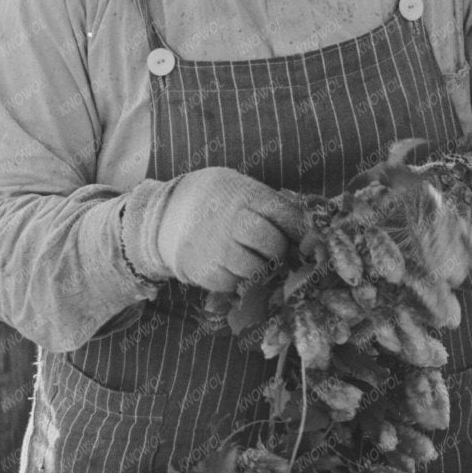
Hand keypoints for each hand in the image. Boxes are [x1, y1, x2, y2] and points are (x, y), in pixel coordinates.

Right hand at [126, 168, 306, 293]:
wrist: (163, 215)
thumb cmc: (213, 201)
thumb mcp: (239, 188)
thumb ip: (268, 206)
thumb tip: (308, 233)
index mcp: (246, 195)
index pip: (288, 216)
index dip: (300, 231)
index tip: (304, 240)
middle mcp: (232, 220)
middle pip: (274, 245)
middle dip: (277, 251)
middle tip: (269, 250)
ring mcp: (217, 247)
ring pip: (256, 269)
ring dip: (257, 268)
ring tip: (246, 257)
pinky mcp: (204, 270)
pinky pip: (234, 284)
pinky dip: (235, 279)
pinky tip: (226, 264)